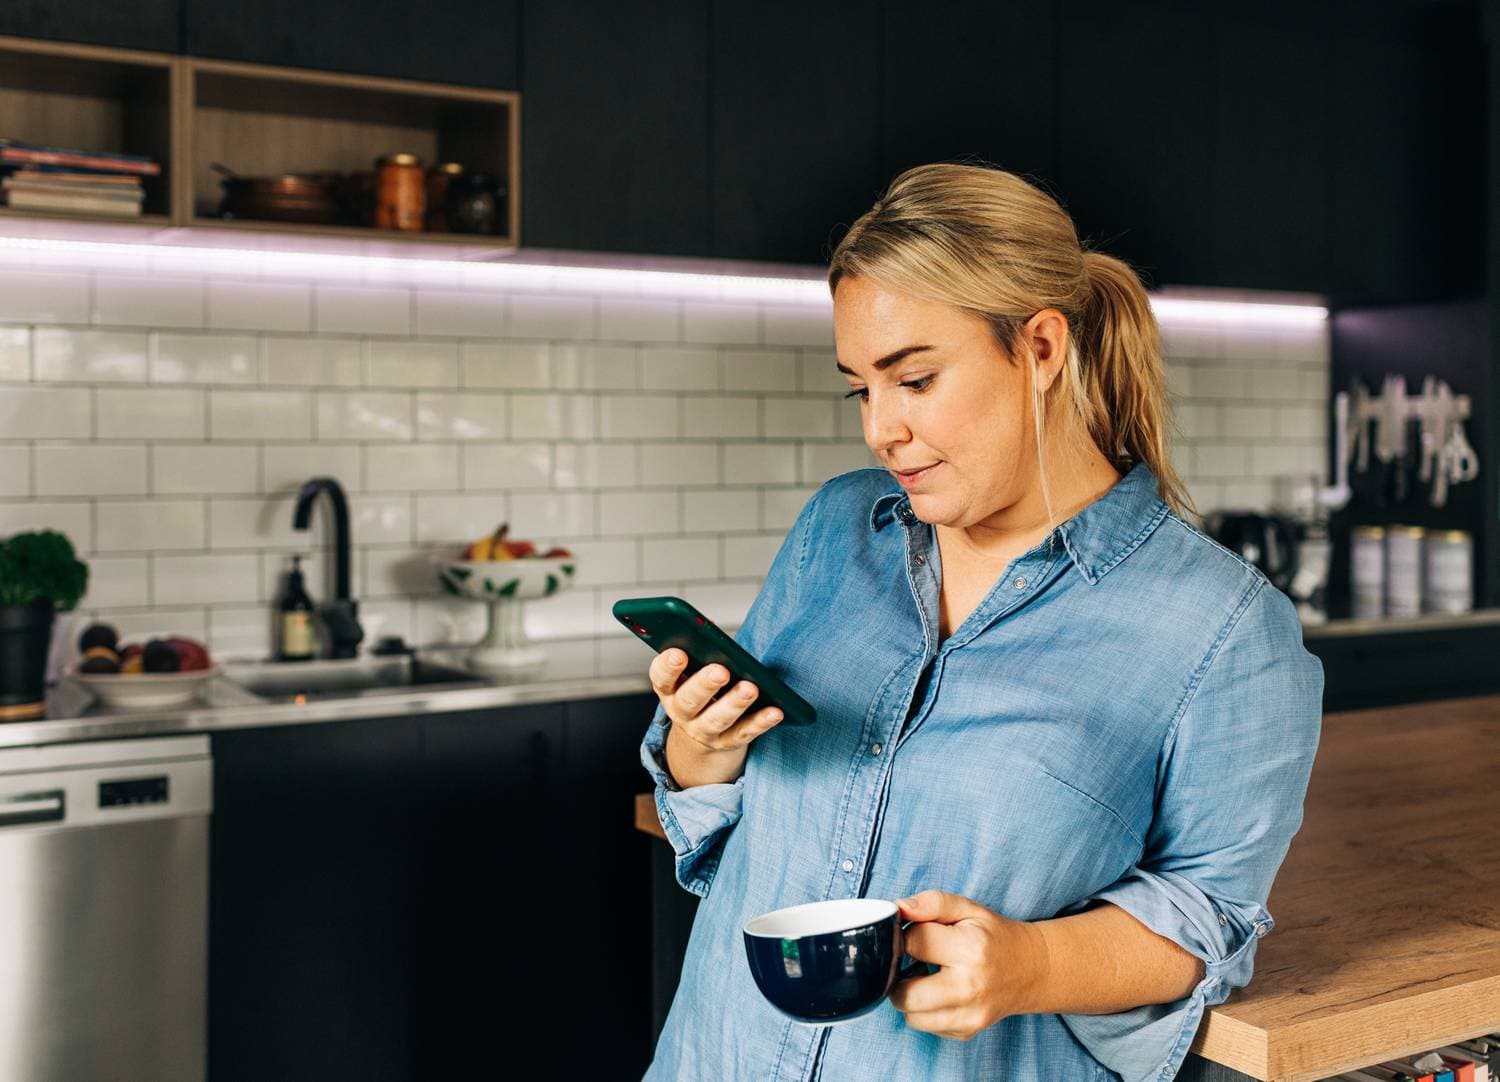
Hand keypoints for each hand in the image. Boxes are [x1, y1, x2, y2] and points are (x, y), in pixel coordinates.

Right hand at [650, 649, 783, 786]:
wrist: (701, 737)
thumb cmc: (701, 690)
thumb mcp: (692, 672)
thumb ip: (699, 650)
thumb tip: (710, 625)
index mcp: (670, 689)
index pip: (661, 678)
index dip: (667, 666)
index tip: (678, 653)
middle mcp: (681, 713)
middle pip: (689, 700)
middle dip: (704, 684)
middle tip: (720, 671)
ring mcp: (703, 731)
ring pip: (717, 719)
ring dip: (733, 704)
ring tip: (750, 689)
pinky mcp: (727, 742)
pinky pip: (744, 733)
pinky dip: (760, 722)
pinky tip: (775, 711)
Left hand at [890, 891, 1047, 1039]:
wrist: (1031, 970)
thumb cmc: (993, 936)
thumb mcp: (967, 908)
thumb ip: (932, 902)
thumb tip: (899, 907)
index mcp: (969, 949)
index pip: (911, 943)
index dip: (906, 935)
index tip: (916, 934)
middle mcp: (969, 987)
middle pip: (904, 993)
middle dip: (899, 975)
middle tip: (914, 961)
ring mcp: (970, 1015)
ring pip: (911, 1015)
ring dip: (910, 996)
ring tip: (927, 977)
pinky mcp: (967, 1031)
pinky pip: (926, 1026)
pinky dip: (924, 1010)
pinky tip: (939, 992)